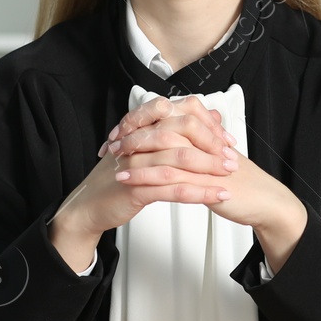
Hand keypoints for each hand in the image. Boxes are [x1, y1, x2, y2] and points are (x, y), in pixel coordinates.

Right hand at [48, 98, 233, 270]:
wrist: (89, 206)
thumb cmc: (117, 179)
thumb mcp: (146, 152)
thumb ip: (176, 132)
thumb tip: (210, 114)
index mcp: (142, 129)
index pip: (179, 116)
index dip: (206, 126)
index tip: (226, 139)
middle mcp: (139, 141)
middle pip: (182, 134)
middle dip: (212, 146)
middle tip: (231, 157)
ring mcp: (137, 163)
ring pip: (180, 160)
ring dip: (209, 168)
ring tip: (229, 175)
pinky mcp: (137, 188)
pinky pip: (173, 188)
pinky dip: (199, 192)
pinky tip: (216, 195)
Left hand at [106, 97, 308, 272]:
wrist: (264, 200)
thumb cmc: (242, 180)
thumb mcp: (216, 155)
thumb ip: (200, 140)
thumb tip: (178, 133)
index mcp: (205, 130)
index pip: (166, 116)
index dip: (141, 122)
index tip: (122, 131)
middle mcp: (203, 140)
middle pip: (160, 129)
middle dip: (132, 137)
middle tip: (113, 144)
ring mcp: (204, 159)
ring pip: (161, 151)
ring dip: (134, 157)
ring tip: (115, 163)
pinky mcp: (204, 181)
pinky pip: (168, 176)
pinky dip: (144, 177)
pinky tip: (128, 181)